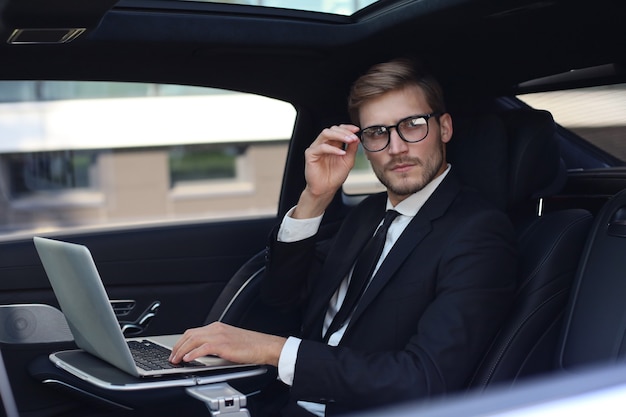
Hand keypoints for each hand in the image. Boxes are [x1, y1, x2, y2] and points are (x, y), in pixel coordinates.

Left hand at [168, 321, 286, 366]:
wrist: (264, 346)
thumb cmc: (251, 346)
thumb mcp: (229, 341)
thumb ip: (215, 344)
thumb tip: (201, 353)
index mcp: (218, 327)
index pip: (193, 332)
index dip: (181, 342)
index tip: (176, 350)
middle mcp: (217, 329)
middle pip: (190, 334)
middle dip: (178, 346)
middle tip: (172, 357)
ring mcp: (220, 336)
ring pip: (194, 340)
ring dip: (182, 350)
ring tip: (176, 359)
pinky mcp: (224, 345)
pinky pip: (203, 348)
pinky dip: (193, 353)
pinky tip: (188, 359)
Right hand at [294, 124, 359, 218]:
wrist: (326, 190)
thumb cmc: (334, 177)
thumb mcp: (348, 161)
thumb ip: (352, 149)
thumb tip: (356, 138)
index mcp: (332, 144)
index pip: (338, 130)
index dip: (347, 128)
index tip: (356, 130)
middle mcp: (324, 144)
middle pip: (332, 129)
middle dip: (345, 131)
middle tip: (354, 137)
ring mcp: (316, 148)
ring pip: (326, 133)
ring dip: (339, 135)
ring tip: (349, 141)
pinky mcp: (310, 154)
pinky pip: (321, 147)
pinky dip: (333, 149)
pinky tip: (341, 153)